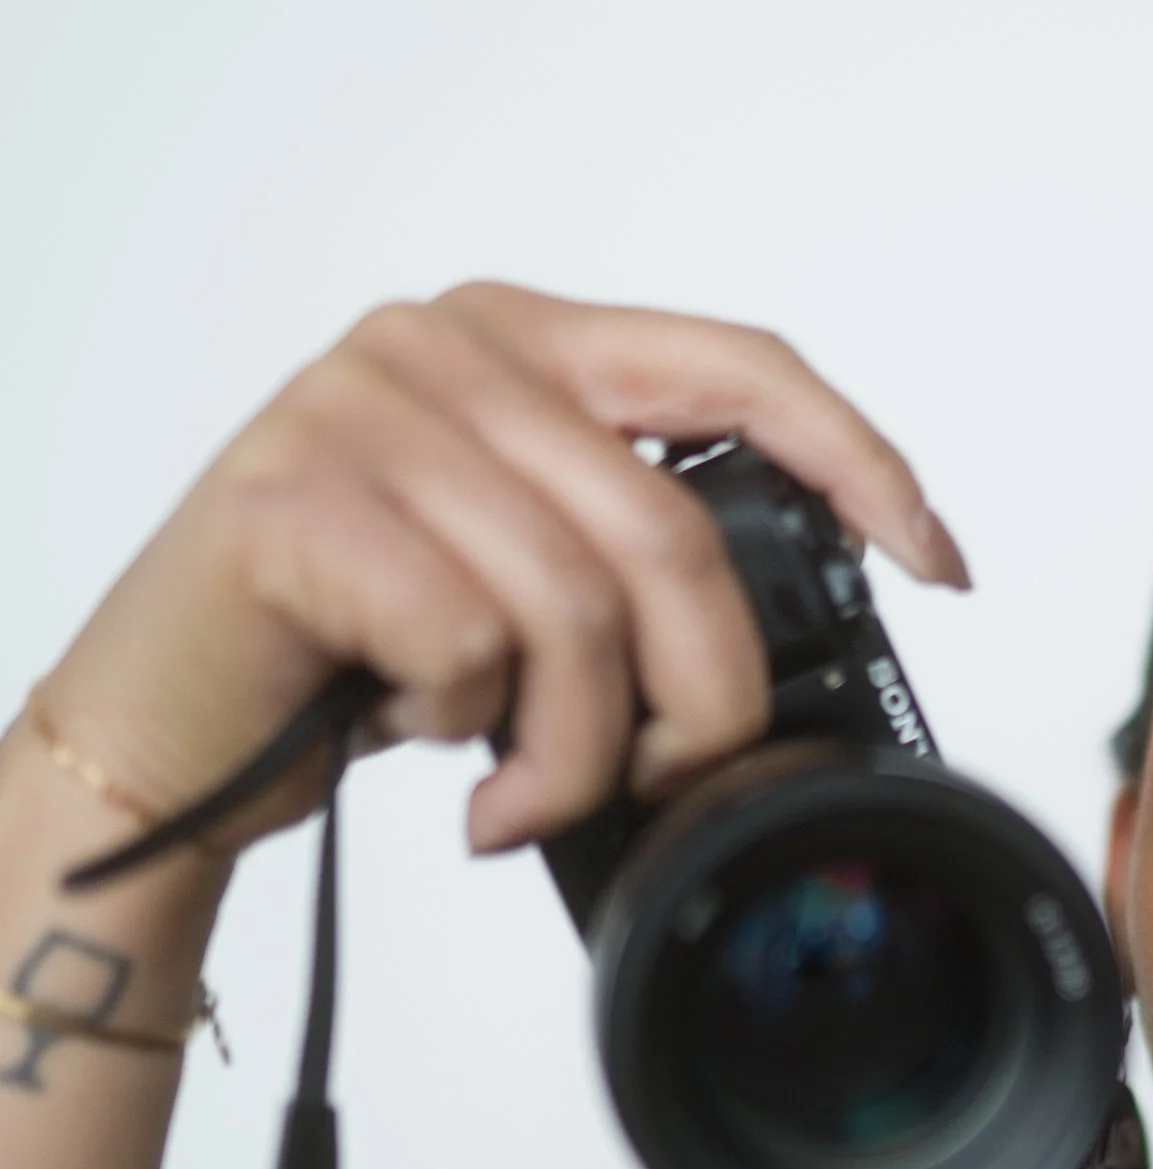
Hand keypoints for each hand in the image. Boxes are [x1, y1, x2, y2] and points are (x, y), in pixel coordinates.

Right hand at [34, 284, 970, 856]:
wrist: (171, 720)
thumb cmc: (359, 660)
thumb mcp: (523, 594)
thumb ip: (629, 571)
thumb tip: (770, 660)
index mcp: (528, 347)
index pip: (741, 364)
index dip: (860, 461)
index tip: (935, 561)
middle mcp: (446, 349)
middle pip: (672, 536)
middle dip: (700, 701)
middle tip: (661, 777)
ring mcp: (361, 410)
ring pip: (574, 608)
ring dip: (578, 750)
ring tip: (524, 792)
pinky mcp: (295, 500)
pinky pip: (466, 643)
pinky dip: (470, 733)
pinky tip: (426, 745)